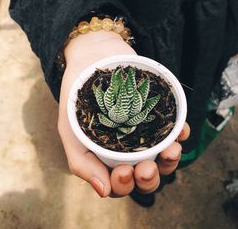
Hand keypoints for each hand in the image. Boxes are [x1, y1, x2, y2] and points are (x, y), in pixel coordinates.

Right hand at [58, 30, 189, 196]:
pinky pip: (173, 129)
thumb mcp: (70, 131)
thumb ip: (81, 162)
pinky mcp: (154, 114)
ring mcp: (143, 131)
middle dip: (149, 178)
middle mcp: (127, 148)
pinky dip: (179, 133)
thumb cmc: (77, 96)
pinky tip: (181, 132)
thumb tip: (103, 192)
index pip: (119, 183)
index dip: (124, 185)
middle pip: (145, 175)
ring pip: (162, 158)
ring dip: (170, 160)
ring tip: (171, 150)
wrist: (91, 58)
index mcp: (106, 157)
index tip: (123, 171)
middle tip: (146, 168)